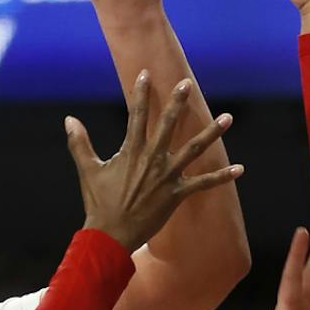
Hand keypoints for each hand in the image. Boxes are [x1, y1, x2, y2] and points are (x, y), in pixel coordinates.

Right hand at [67, 73, 241, 252]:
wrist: (110, 237)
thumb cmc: (99, 204)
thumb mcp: (88, 171)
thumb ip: (80, 143)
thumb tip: (68, 119)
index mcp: (131, 152)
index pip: (137, 116)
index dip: (140, 93)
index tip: (146, 73)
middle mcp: (152, 160)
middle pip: (167, 125)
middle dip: (178, 102)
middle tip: (188, 83)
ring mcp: (166, 177)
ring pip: (193, 149)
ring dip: (212, 133)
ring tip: (228, 117)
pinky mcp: (176, 195)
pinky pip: (203, 184)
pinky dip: (221, 177)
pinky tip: (240, 170)